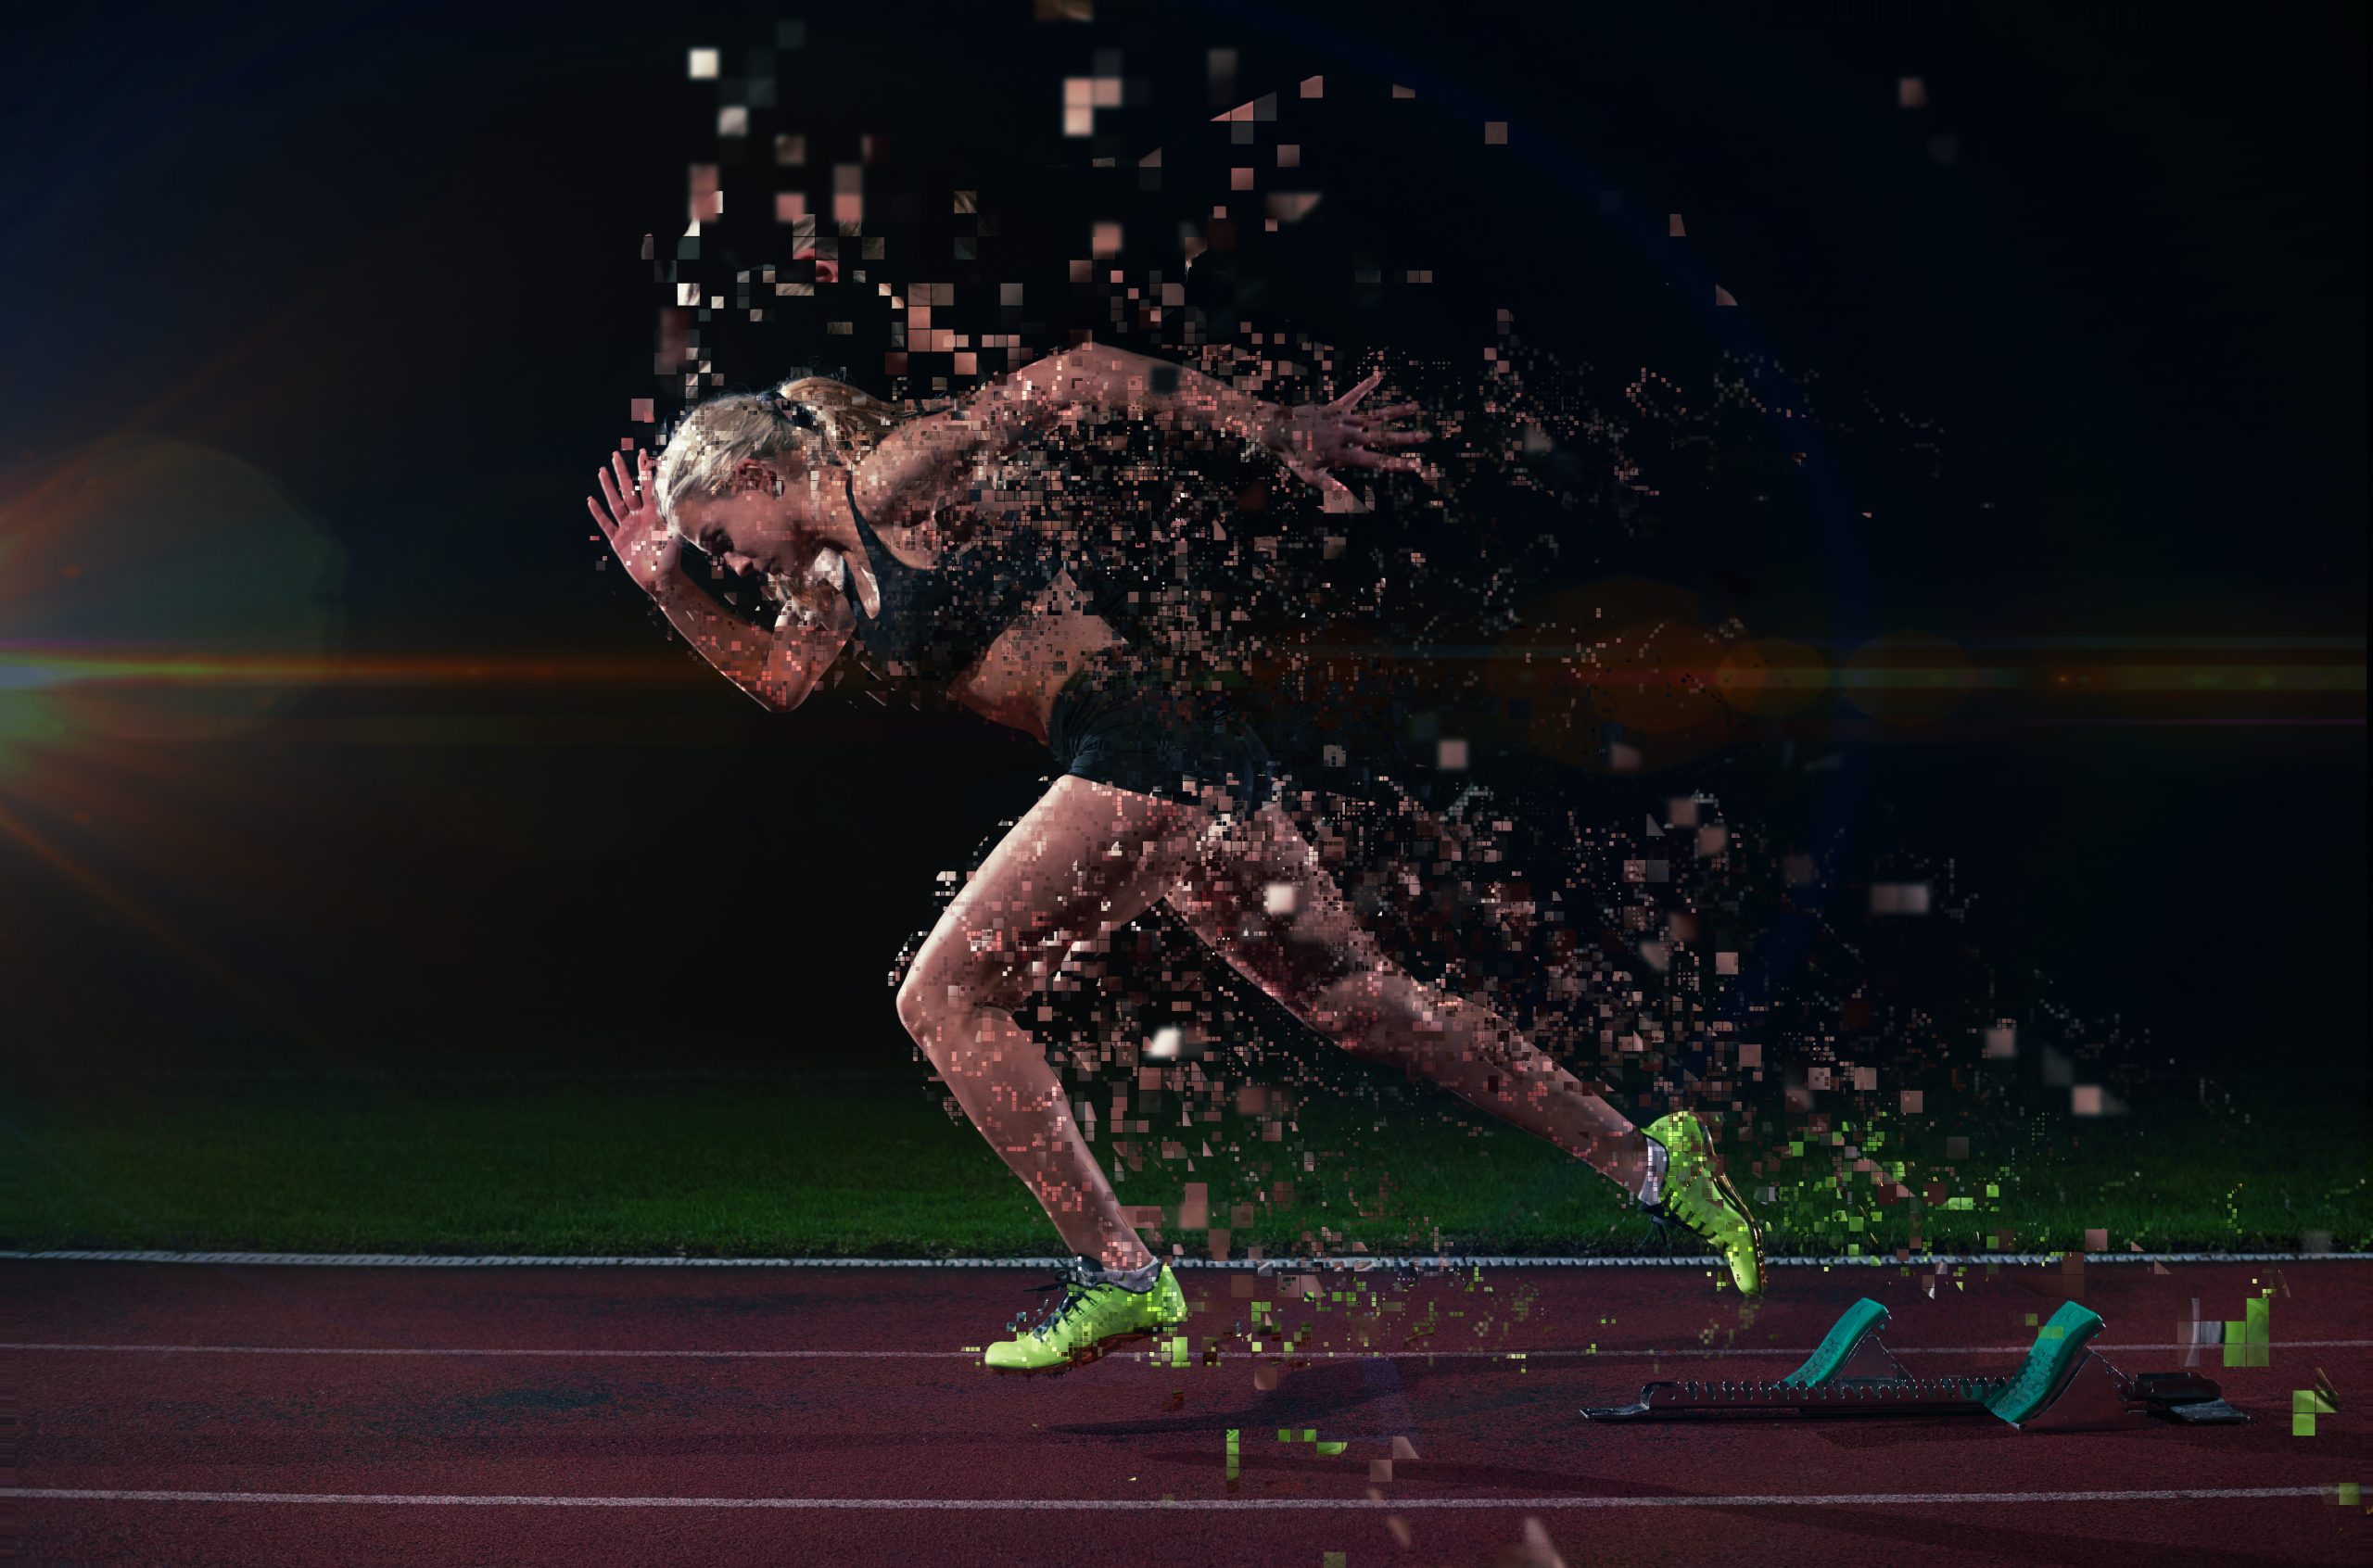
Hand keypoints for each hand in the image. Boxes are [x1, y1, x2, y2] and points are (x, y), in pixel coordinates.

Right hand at [587, 448, 678, 595]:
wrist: (660, 580)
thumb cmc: (671, 559)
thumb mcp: (675, 536)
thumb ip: (674, 518)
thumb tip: (679, 500)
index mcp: (654, 513)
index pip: (648, 486)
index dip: (644, 470)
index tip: (643, 453)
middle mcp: (639, 517)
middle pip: (628, 489)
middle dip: (622, 472)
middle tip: (615, 454)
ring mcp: (627, 527)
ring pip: (615, 502)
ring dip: (608, 486)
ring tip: (602, 470)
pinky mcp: (617, 539)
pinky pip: (605, 523)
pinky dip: (598, 512)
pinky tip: (591, 499)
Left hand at [1270, 371, 1433, 510]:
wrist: (1277, 430)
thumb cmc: (1294, 457)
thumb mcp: (1310, 477)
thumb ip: (1332, 488)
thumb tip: (1351, 503)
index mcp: (1343, 454)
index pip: (1375, 461)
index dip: (1396, 464)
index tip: (1415, 465)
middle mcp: (1347, 435)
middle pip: (1382, 437)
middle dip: (1405, 438)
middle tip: (1425, 436)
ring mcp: (1343, 419)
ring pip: (1374, 415)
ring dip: (1396, 412)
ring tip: (1415, 407)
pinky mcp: (1335, 407)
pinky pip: (1353, 395)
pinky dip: (1365, 386)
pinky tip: (1378, 376)